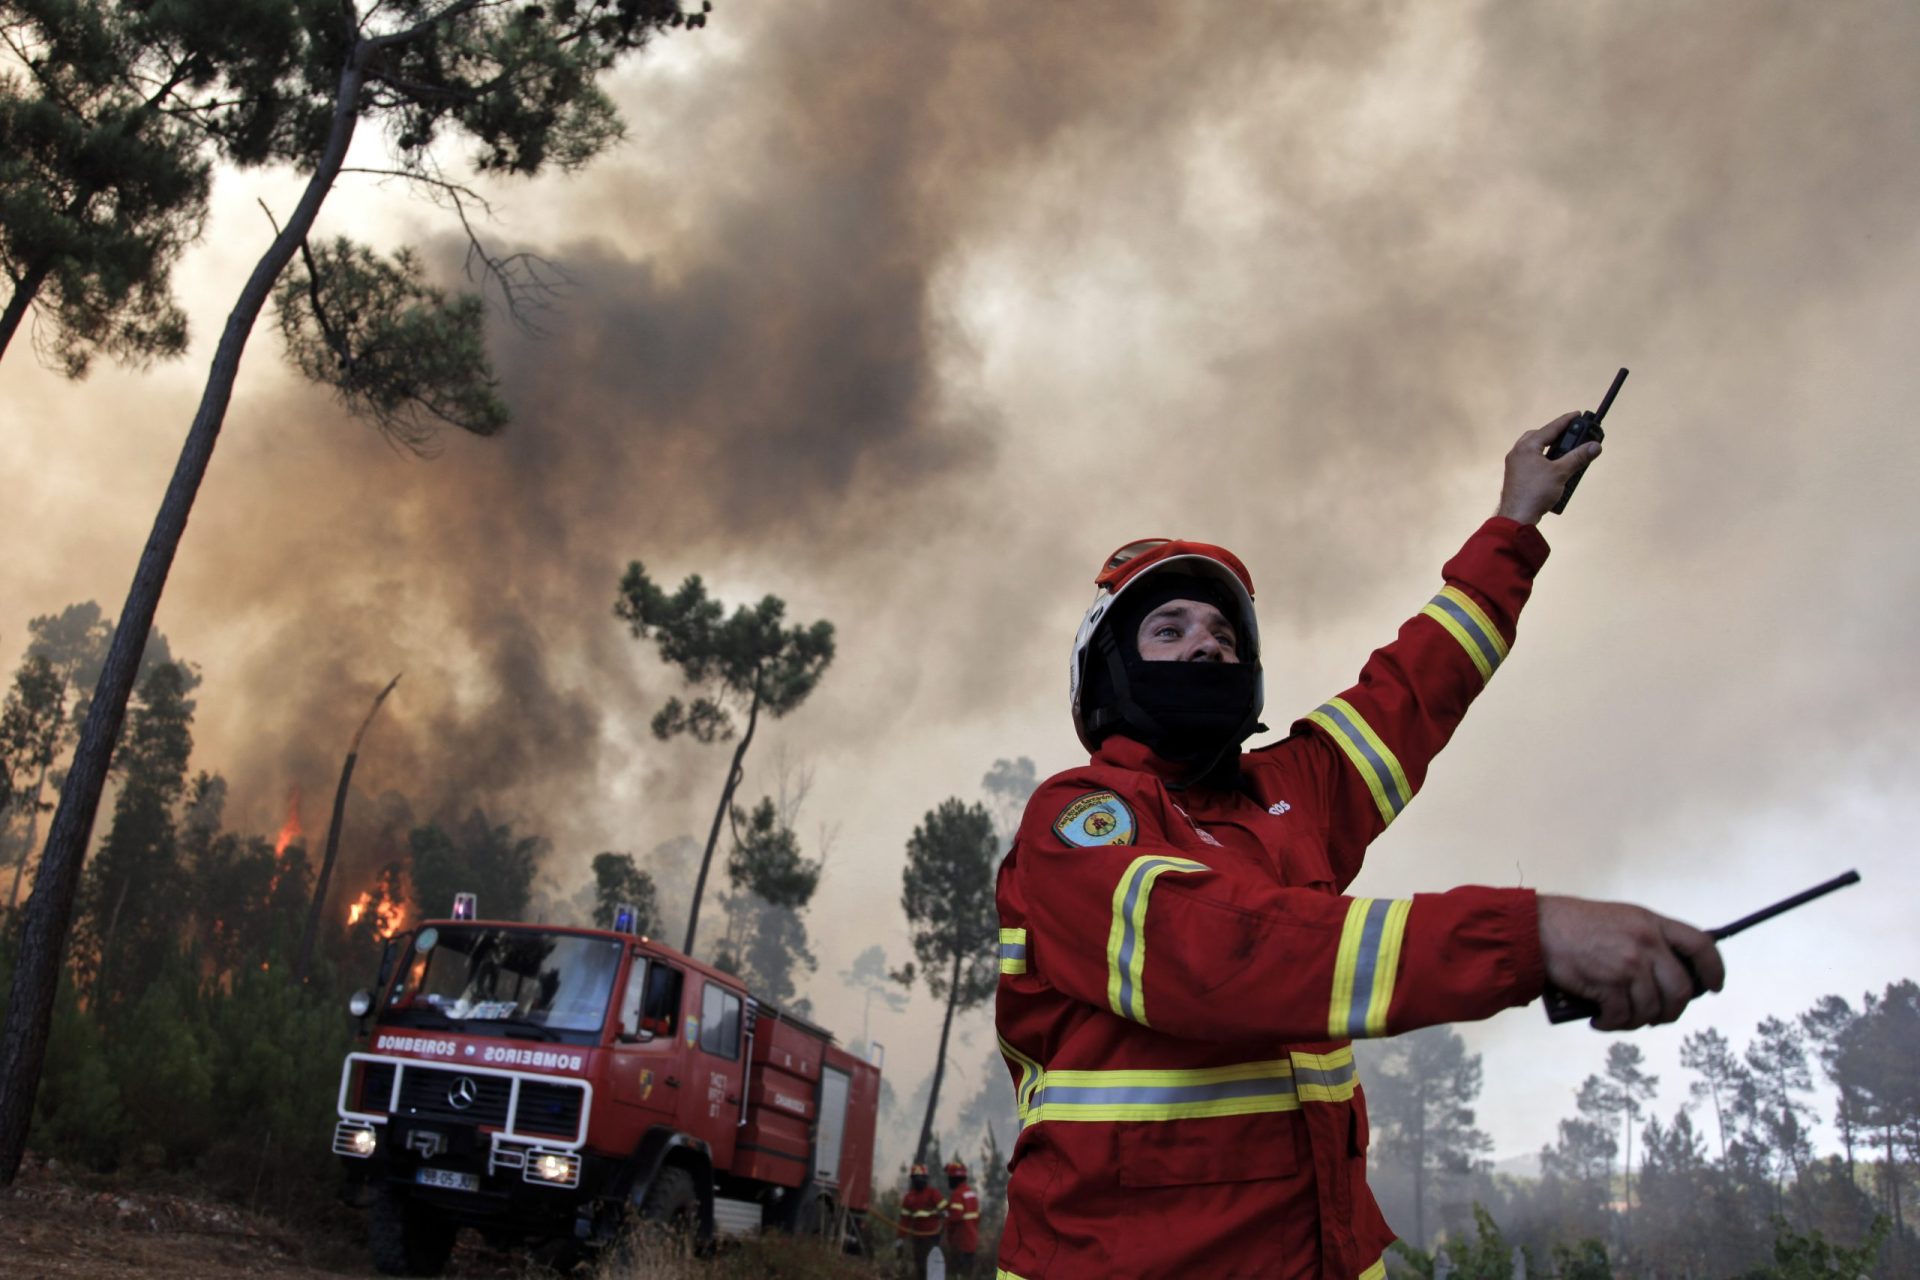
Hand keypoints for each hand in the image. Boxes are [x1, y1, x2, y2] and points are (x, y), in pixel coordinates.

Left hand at [1497, 415, 1602, 524]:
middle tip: (1570, 434)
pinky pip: (1531, 461)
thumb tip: (1595, 446)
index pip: (1550, 428)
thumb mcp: (1561, 473)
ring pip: (1534, 449)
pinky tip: (1552, 466)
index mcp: (1527, 447)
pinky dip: (1543, 459)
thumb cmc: (1535, 493)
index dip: (1566, 421)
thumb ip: (1578, 457)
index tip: (1577, 414)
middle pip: (1539, 436)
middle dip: (1555, 434)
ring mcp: (1515, 464)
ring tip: (1564, 450)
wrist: (1517, 516)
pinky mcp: (1516, 476)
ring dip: (1549, 448)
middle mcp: (1518, 452)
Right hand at [1537, 895, 1724, 1029]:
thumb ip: (1646, 940)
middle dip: (1672, 1011)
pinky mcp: (1609, 984)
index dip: (1714, 969)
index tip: (1713, 987)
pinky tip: (1600, 1022)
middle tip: (1657, 1017)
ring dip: (1638, 1022)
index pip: (1701, 945)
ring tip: (1621, 1020)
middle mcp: (1647, 942)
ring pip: (1652, 1009)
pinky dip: (1612, 1025)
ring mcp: (1629, 964)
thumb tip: (1664, 976)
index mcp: (1652, 923)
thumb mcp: (1620, 919)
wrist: (1536, 929)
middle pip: (1681, 989)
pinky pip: (1622, 1016)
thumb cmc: (1573, 924)